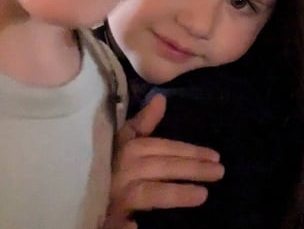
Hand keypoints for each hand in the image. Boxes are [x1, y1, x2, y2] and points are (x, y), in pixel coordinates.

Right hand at [103, 94, 223, 228]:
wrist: (71, 189)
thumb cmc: (104, 163)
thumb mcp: (121, 141)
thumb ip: (142, 124)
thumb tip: (162, 99)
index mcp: (127, 149)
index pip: (163, 148)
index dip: (190, 151)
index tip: (215, 156)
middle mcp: (121, 170)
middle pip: (162, 167)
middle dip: (192, 168)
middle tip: (219, 172)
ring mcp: (113, 196)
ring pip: (148, 192)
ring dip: (175, 192)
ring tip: (202, 195)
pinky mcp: (105, 217)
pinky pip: (116, 221)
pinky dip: (124, 225)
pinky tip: (136, 227)